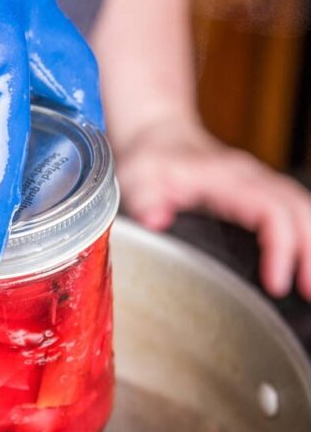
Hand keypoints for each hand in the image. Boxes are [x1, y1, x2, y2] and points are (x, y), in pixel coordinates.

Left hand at [115, 117, 310, 299]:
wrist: (159, 138)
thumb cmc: (150, 160)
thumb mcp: (137, 177)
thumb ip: (144, 199)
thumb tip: (156, 221)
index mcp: (226, 177)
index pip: (270, 209)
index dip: (280, 246)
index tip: (276, 283)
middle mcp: (251, 177)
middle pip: (299, 210)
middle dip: (309, 252)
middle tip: (308, 293)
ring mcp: (259, 183)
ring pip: (302, 209)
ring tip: (310, 288)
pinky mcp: (261, 192)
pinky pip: (295, 211)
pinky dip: (306, 236)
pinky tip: (305, 265)